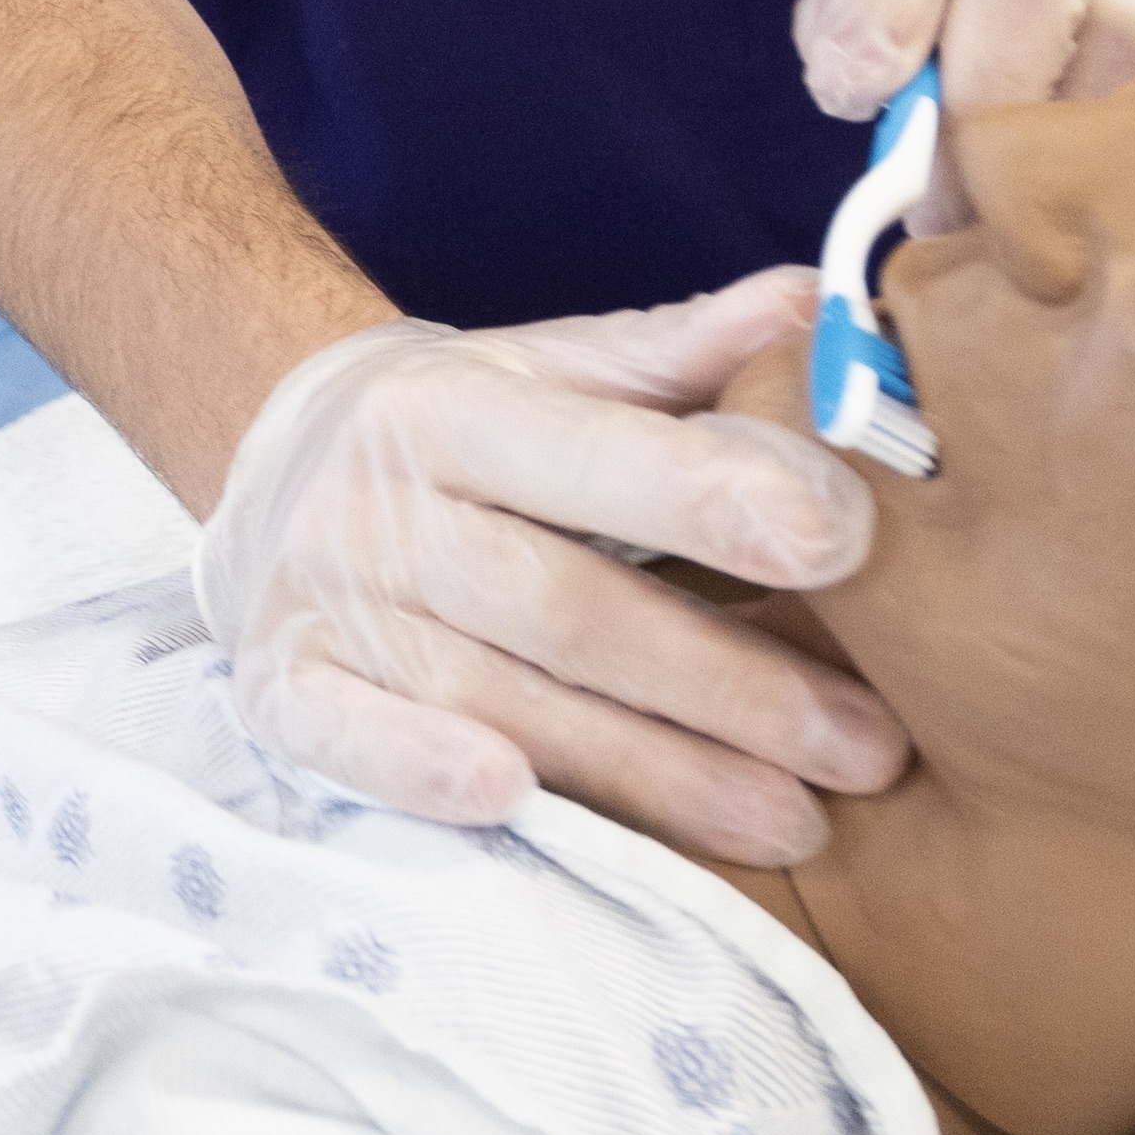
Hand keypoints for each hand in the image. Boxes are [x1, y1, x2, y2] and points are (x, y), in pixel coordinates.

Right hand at [191, 283, 910, 865]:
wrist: (268, 465)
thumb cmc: (458, 430)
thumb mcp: (549, 372)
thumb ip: (680, 357)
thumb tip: (821, 312)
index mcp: (453, 408)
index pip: (599, 456)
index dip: (715, 499)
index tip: (843, 540)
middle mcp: (380, 505)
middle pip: (569, 607)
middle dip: (728, 685)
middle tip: (866, 746)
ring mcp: (326, 606)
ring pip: (498, 698)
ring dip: (650, 772)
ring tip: (793, 822)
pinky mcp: (281, 692)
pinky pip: (349, 741)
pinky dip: (421, 773)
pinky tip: (516, 806)